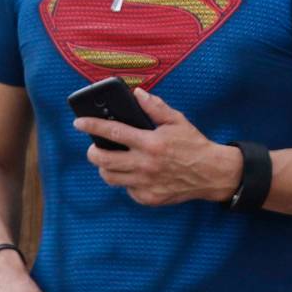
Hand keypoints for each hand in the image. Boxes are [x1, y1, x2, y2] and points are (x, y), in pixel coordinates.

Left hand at [74, 88, 240, 206]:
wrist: (212, 173)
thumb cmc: (194, 145)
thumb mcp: (178, 121)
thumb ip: (155, 107)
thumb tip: (137, 93)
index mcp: (151, 142)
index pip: (112, 131)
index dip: (91, 125)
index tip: (79, 122)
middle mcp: (145, 164)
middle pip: (103, 159)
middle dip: (93, 151)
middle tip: (95, 147)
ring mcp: (145, 183)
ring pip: (109, 177)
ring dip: (106, 167)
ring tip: (112, 160)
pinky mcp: (148, 197)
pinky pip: (127, 189)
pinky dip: (127, 180)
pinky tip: (136, 173)